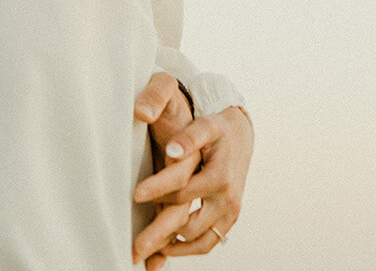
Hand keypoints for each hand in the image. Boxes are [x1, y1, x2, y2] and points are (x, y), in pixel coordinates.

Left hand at [132, 100, 252, 263]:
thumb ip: (188, 138)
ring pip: (200, 241)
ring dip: (174, 248)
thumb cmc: (217, 129)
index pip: (182, 192)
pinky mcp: (229, 219)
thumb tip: (172, 151)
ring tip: (149, 249)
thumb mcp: (204, 126)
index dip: (157, 192)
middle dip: (160, 235)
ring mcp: (230, 212)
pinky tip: (167, 247)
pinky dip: (188, 249)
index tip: (135, 195)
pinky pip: (209, 242)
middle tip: (136, 246)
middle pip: (189, 226)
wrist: (240, 135)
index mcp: (219, 176)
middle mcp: (227, 198)